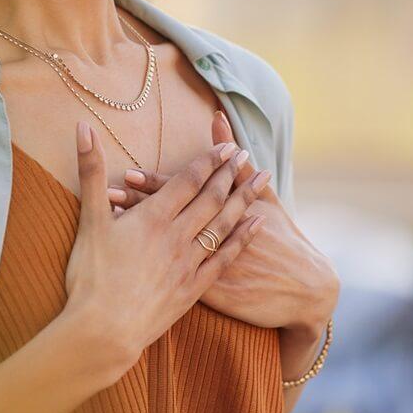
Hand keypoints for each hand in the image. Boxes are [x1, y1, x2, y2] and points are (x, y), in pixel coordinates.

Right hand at [64, 120, 268, 371]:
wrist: (103, 332)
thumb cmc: (90, 277)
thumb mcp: (88, 220)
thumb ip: (90, 171)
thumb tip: (82, 126)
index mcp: (153, 217)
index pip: (188, 181)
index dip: (209, 161)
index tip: (227, 146)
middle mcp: (177, 236)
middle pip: (211, 198)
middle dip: (230, 174)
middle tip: (247, 155)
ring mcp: (189, 263)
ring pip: (224, 224)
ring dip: (245, 199)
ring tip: (262, 180)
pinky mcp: (194, 288)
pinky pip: (226, 257)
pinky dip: (244, 237)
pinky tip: (258, 224)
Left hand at [109, 111, 339, 335]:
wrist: (303, 289)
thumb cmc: (282, 238)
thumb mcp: (264, 198)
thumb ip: (236, 162)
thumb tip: (217, 118)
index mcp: (224, 212)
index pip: (183, 193)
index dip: (155, 184)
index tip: (128, 172)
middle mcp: (212, 238)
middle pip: (169, 218)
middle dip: (137, 206)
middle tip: (108, 194)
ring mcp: (208, 267)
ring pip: (163, 247)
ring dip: (136, 236)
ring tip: (110, 223)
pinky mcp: (206, 294)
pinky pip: (170, 279)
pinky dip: (148, 268)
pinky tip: (124, 263)